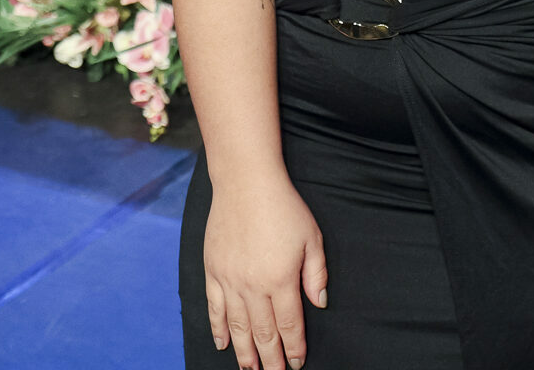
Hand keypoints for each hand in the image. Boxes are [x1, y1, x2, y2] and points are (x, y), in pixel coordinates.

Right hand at [203, 169, 328, 369]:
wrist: (245, 182)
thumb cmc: (284, 206)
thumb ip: (316, 273)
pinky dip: (218, 328)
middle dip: (270, 358)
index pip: (289, 324)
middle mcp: (253, 285)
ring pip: (238, 326)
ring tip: (250, 369)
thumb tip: (319, 304)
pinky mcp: (213, 270)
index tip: (297, 363)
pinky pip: (214, 307)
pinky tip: (222, 343)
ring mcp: (230, 279)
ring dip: (244, 352)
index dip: (294, 347)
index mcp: (281, 279)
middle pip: (263, 332)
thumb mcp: (311, 237)